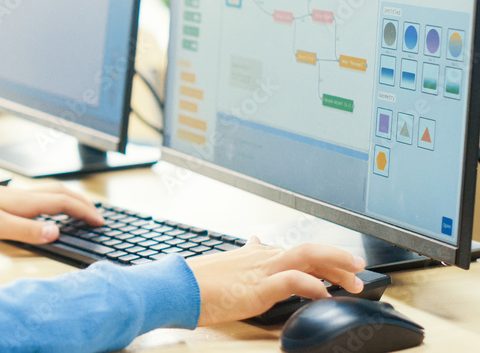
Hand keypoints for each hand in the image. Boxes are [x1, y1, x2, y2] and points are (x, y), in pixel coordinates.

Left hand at [0, 180, 104, 243]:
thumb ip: (28, 231)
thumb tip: (56, 232)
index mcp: (26, 201)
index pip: (64, 203)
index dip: (85, 212)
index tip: (100, 222)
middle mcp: (24, 195)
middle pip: (62, 193)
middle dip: (83, 202)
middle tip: (97, 216)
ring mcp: (16, 195)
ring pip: (51, 192)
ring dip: (70, 199)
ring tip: (79, 210)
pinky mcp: (7, 198)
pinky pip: (40, 196)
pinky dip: (54, 201)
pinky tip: (47, 211)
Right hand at [187, 236, 366, 325]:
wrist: (177, 287)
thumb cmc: (198, 281)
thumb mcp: (227, 264)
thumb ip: (246, 255)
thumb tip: (255, 242)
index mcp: (258, 255)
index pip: (299, 250)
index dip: (325, 256)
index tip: (342, 265)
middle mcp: (263, 257)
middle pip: (309, 249)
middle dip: (338, 258)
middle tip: (359, 269)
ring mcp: (261, 270)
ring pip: (306, 256)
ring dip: (335, 265)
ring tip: (354, 279)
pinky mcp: (257, 287)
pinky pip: (291, 281)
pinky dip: (312, 285)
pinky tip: (325, 294)